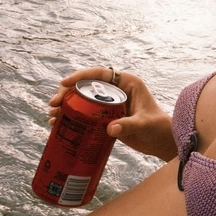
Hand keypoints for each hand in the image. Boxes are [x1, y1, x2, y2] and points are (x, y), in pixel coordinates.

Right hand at [49, 67, 176, 161]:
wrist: (163, 142)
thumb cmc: (159, 128)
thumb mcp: (144, 125)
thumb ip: (129, 125)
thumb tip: (110, 129)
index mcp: (127, 82)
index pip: (100, 74)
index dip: (80, 76)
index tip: (64, 83)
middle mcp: (117, 90)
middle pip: (87, 86)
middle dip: (67, 93)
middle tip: (54, 104)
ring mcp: (110, 103)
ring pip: (83, 99)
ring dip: (66, 106)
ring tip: (53, 115)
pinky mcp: (106, 117)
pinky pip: (85, 113)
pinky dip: (72, 118)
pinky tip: (58, 125)